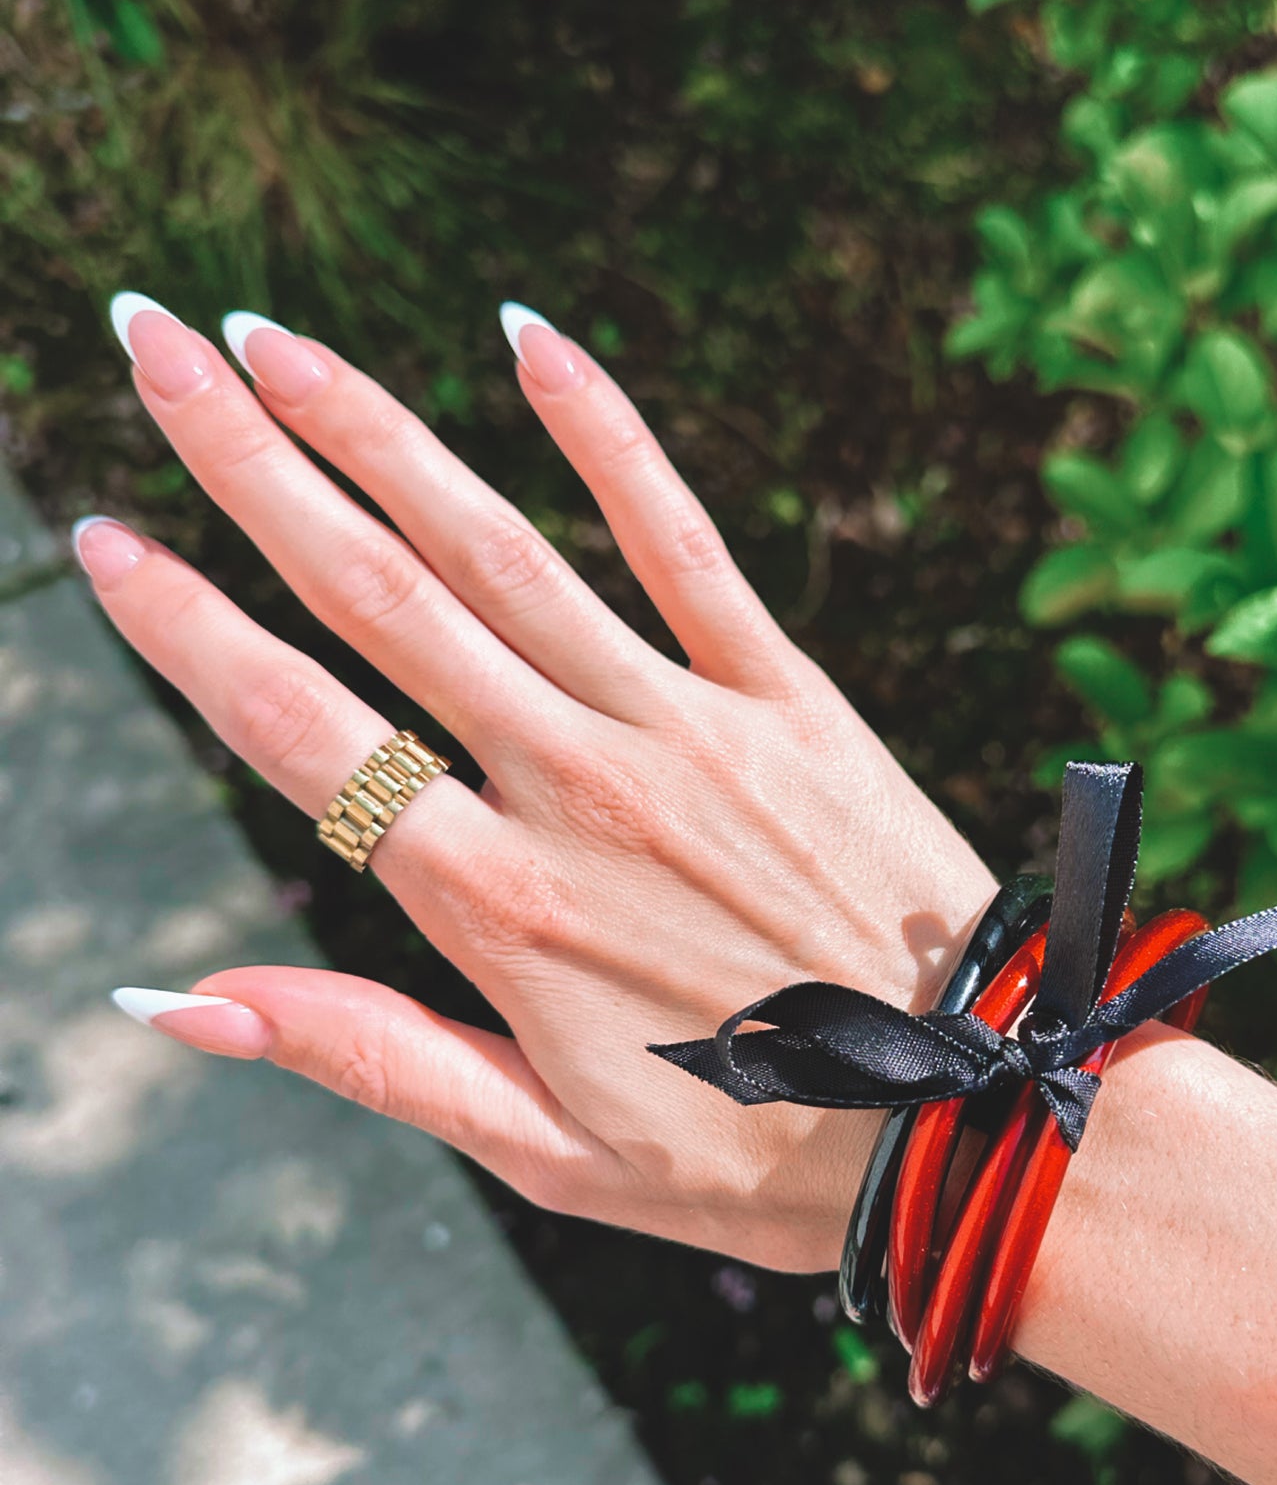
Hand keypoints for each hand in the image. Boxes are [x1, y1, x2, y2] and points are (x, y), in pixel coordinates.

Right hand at [83, 297, 994, 1271]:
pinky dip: (605, 431)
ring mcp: (685, 727)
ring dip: (378, 427)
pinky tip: (524, 331)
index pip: (301, 735)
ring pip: (501, 548)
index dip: (185, 630)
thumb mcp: (539, 1146)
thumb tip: (177, 999)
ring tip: (274, 333)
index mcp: (498, 906)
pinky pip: (683, 538)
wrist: (969, 1122)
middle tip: (150, 339)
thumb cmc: (745, 1153)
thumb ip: (363, 1055)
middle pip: (378, 596)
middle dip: (246, 460)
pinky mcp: (787, 696)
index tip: (99, 539)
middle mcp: (575, 789)